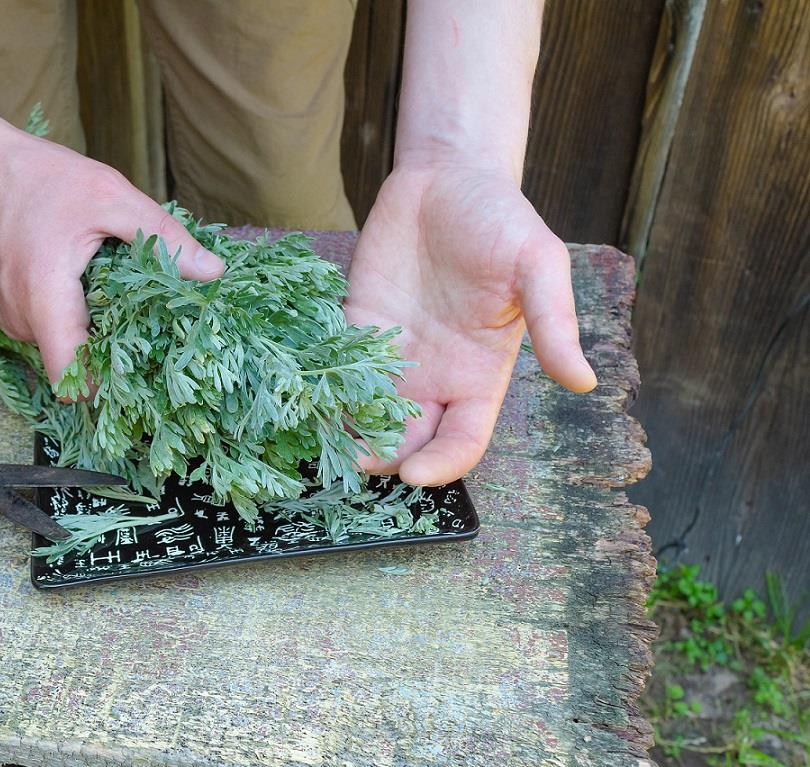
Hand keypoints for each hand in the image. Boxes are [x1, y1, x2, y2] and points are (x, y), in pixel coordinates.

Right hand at [0, 120, 224, 382]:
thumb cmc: (35, 175)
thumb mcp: (109, 197)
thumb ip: (162, 237)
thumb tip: (214, 273)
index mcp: (45, 304)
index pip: (72, 382)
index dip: (112, 384)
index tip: (151, 368)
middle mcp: (21, 321)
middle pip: (77, 363)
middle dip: (116, 347)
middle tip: (158, 319)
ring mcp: (10, 316)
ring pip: (65, 343)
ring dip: (97, 325)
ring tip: (127, 290)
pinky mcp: (7, 305)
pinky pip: (50, 325)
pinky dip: (76, 310)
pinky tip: (96, 277)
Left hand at [344, 165, 596, 485]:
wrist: (449, 175)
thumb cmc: (502, 219)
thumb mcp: (538, 265)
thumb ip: (555, 323)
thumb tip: (583, 382)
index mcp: (479, 375)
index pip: (461, 441)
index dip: (441, 464)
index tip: (414, 475)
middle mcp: (434, 375)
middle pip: (407, 440)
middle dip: (383, 458)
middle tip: (353, 461)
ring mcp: (392, 353)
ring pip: (365, 414)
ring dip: (345, 432)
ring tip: (319, 440)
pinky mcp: (356, 325)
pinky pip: (334, 369)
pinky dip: (318, 388)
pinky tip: (299, 396)